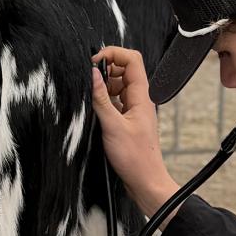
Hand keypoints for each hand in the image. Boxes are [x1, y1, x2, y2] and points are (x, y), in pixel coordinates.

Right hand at [90, 47, 179, 218]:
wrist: (145, 182)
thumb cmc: (135, 159)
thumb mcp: (112, 127)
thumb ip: (101, 99)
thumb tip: (92, 74)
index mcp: (142, 96)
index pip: (132, 59)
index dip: (113, 54)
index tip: (94, 63)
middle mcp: (140, 99)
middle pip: (125, 69)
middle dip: (106, 68)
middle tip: (89, 80)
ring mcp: (134, 109)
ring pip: (119, 84)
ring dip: (104, 85)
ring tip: (92, 97)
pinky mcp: (128, 119)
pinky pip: (116, 100)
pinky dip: (105, 99)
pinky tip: (95, 110)